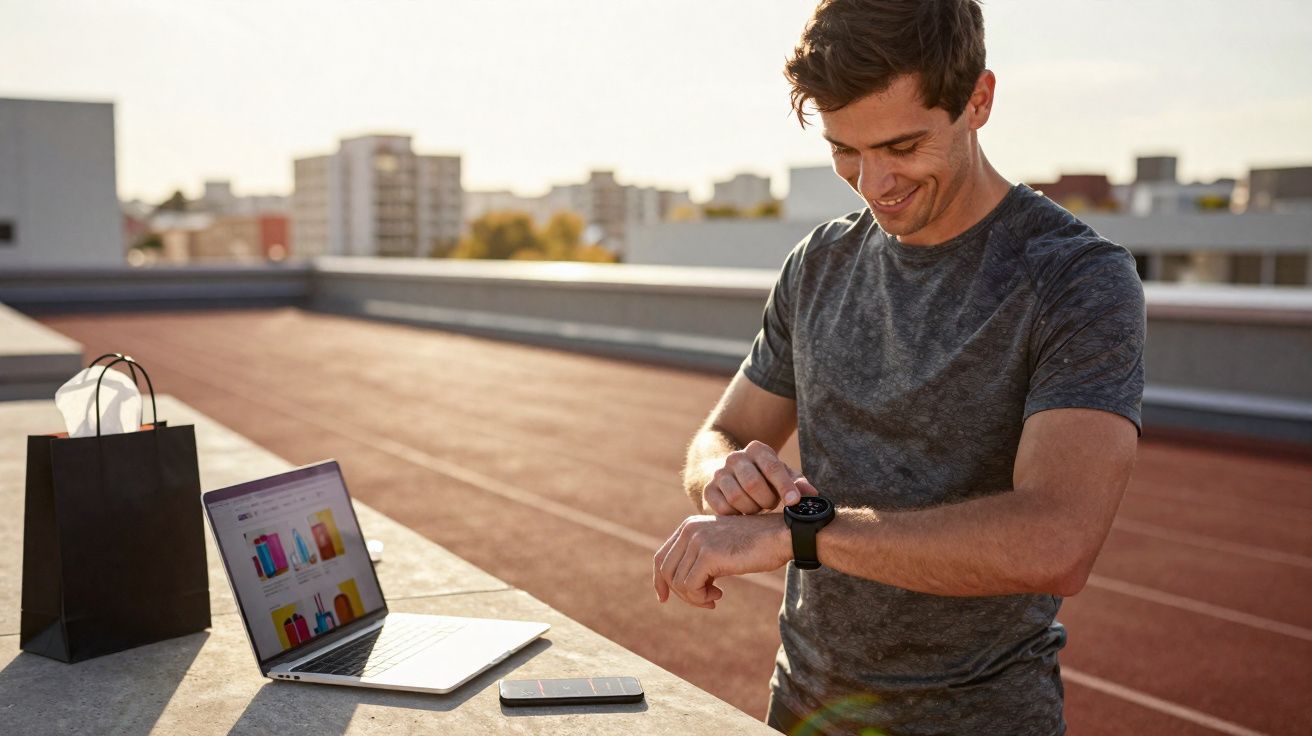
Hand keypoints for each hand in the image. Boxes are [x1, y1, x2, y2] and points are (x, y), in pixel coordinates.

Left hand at [652, 514, 790, 608]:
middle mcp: (689, 529)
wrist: (780, 535)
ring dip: (695, 597)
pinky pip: (690, 586)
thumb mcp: (720, 548)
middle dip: (681, 593)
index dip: (660, 581)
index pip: (661, 557)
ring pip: (678, 581)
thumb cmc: (755, 545)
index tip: (664, 598)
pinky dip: (700, 597)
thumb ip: (699, 560)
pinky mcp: (709, 554)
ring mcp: (698, 540)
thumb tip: (679, 587)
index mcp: (689, 526)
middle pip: (666, 571)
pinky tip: (719, 595)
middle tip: (705, 600)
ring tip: (715, 596)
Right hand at [701, 440, 819, 514]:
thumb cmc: (765, 479)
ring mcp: (719, 473)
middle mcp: (735, 457)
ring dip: (752, 509)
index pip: (772, 467)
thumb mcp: (783, 477)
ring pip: (737, 497)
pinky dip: (737, 515)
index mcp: (757, 449)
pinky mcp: (709, 490)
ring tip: (757, 506)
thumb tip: (812, 493)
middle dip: (766, 499)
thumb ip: (798, 484)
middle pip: (753, 483)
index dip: (785, 486)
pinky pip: (724, 509)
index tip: (793, 502)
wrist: (731, 478)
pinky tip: (743, 512)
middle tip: (770, 504)